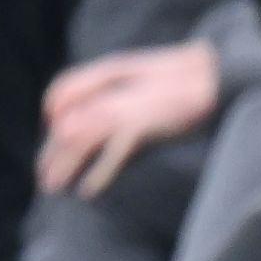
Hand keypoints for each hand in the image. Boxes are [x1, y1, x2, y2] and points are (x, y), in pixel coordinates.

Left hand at [38, 40, 223, 197]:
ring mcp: (122, 107)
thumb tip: (96, 111)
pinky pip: (111, 153)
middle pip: (66, 121)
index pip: (63, 90)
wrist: (216, 76)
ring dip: (63, 165)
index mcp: (109, 70)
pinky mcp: (140, 125)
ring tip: (54, 186)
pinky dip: (98, 173)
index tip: (52, 138)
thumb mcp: (143, 75)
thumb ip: (118, 86)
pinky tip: (88, 191)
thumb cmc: (183, 80)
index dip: (52, 114)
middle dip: (51, 152)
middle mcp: (108, 89)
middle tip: (44, 178)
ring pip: (79, 139)